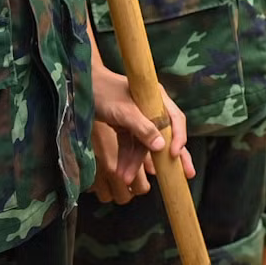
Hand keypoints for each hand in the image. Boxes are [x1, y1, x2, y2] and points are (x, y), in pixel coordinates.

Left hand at [90, 63, 192, 203]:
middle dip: (172, 156)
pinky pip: (129, 144)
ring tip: (125, 179)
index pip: (175, 120)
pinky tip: (121, 171)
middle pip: (166, 134)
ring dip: (136, 162)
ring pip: (143, 144)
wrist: (78, 85)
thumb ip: (143, 128)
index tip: (174, 155)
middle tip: (187, 174)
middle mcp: (151, 108)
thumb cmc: (103, 92)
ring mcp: (138, 118)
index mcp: (157, 99)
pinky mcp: (125, 125)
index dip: (178, 137)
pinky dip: (126, 157)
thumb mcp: (124, 111)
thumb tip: (161, 146)